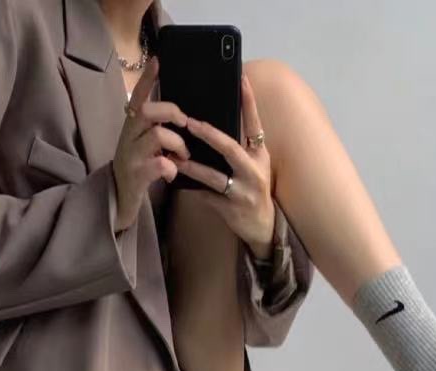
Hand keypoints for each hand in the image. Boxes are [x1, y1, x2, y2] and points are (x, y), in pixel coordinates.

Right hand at [112, 55, 190, 231]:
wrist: (118, 201)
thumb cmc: (137, 170)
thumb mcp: (143, 145)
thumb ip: (155, 129)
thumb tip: (179, 116)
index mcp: (130, 127)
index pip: (138, 97)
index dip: (147, 79)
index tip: (158, 60)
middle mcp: (127, 137)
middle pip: (147, 111)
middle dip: (171, 113)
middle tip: (184, 125)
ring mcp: (130, 156)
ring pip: (156, 135)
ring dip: (177, 144)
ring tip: (182, 156)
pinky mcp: (136, 176)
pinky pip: (160, 164)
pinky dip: (172, 168)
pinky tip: (172, 174)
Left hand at [176, 72, 275, 258]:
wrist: (262, 226)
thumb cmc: (254, 189)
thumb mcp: (254, 164)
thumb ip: (241, 145)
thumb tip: (216, 121)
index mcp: (260, 155)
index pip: (255, 124)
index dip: (249, 102)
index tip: (241, 78)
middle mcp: (253, 172)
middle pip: (230, 149)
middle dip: (209, 135)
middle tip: (189, 122)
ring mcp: (242, 192)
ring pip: (213, 176)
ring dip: (192, 166)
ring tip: (174, 156)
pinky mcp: (230, 209)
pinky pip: (206, 196)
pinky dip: (192, 187)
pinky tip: (176, 179)